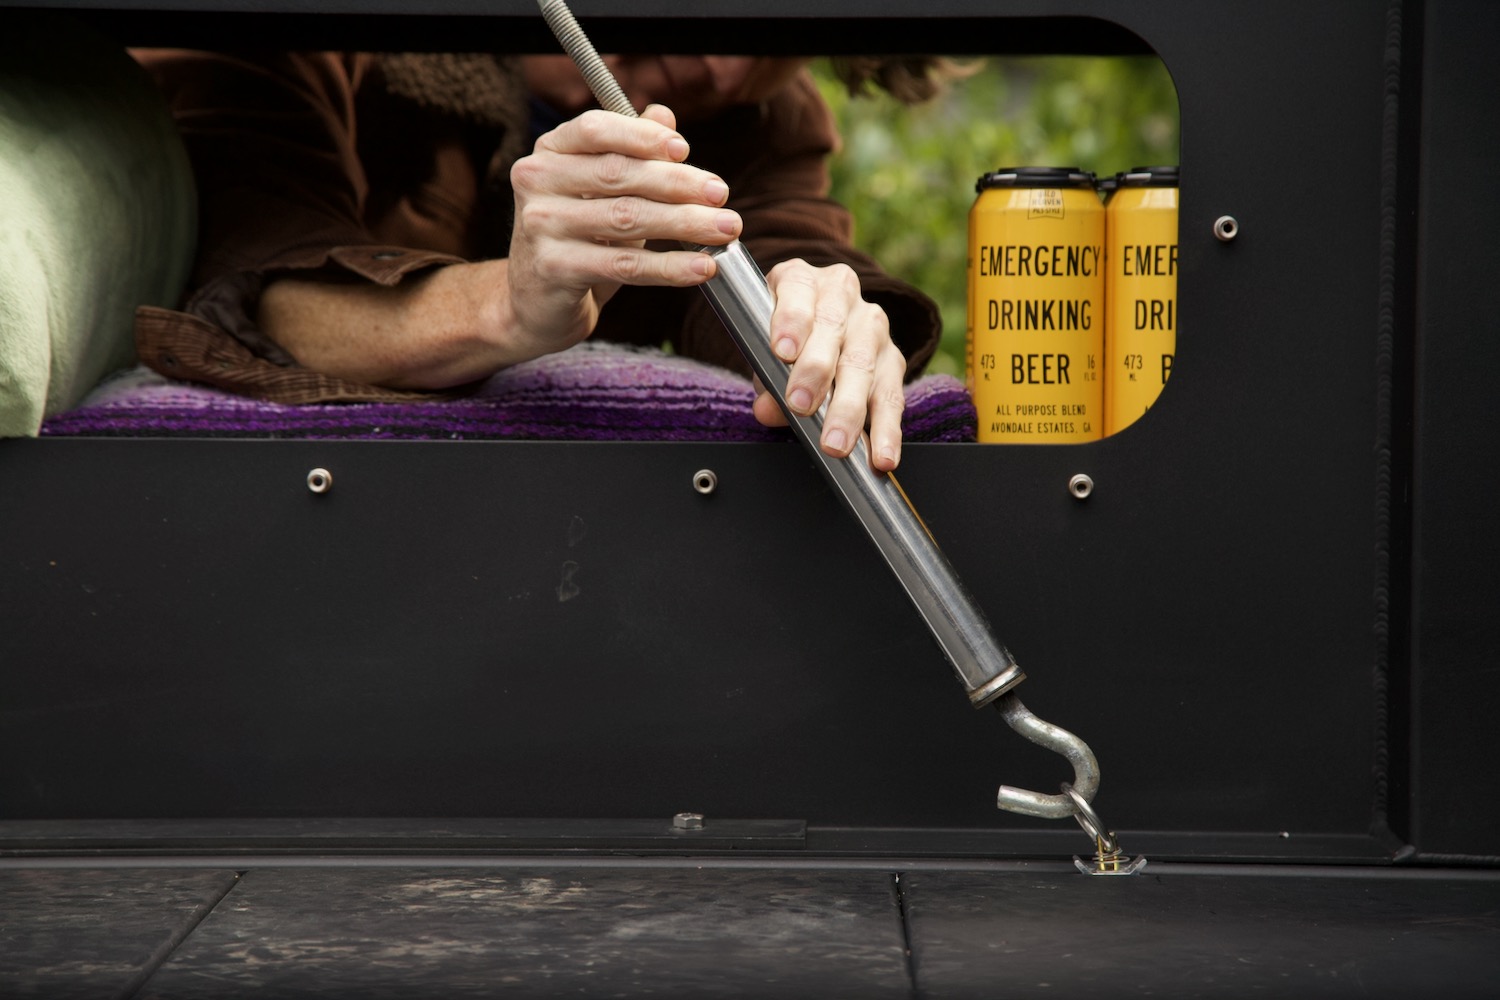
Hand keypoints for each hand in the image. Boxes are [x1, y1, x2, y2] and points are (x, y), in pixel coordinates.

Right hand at [505, 104, 741, 354]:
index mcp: (549, 151)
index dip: (642, 136)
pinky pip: (624, 265)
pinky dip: (670, 267)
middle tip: (721, 194)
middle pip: (618, 174)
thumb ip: (631, 152)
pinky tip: (702, 267)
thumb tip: (665, 114)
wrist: (537, 303)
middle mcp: (537, 181)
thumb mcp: (601, 192)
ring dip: (685, 223)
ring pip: (627, 218)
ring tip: (726, 228)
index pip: (596, 129)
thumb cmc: (578, 239)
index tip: (684, 149)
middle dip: (678, 183)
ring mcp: (541, 225)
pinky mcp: (554, 269)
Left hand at [752, 259, 906, 470]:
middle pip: (832, 329)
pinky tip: (880, 455)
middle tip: (801, 405)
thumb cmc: (784, 337)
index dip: (791, 320)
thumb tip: (768, 410)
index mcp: (802, 279)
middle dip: (816, 371)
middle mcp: (842, 294)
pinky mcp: (894, 359)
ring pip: (863, 364)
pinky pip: (892, 395)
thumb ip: (765, 378)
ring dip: (849, 408)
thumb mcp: (764, 350)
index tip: (782, 351)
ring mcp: (872, 325)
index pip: (798, 291)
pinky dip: (886, 429)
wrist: (817, 328)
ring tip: (836, 442)